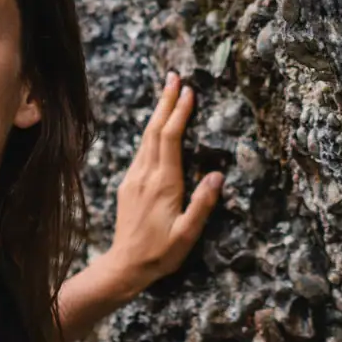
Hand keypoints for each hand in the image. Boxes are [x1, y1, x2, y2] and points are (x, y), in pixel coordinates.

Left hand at [102, 71, 223, 297]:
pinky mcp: (128, 184)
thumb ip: (203, 204)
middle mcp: (145, 175)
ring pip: (145, 138)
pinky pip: (140, 151)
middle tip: (174, 76)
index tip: (188, 91)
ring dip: (157, 113)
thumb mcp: (188, 234)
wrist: (124, 265)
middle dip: (166, 102)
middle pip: (155, 130)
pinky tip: (156, 127)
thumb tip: (217, 175)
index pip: (170, 139)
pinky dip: (151, 132)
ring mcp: (134, 178)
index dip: (179, 113)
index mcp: (163, 184)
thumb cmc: (161, 253)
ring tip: (167, 92)